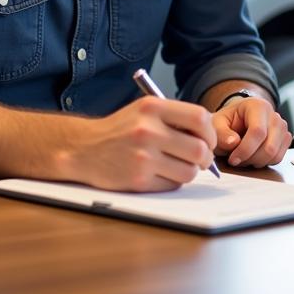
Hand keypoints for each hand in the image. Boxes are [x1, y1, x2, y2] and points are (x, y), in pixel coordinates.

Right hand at [75, 96, 218, 191]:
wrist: (83, 149)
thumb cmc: (120, 129)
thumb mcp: (144, 111)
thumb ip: (174, 117)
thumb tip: (209, 135)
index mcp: (152, 107)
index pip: (199, 118)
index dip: (210, 132)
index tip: (208, 140)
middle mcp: (148, 130)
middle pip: (199, 149)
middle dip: (206, 158)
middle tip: (201, 160)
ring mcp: (143, 157)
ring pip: (189, 171)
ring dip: (189, 172)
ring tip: (178, 166)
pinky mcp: (138, 180)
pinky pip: (172, 185)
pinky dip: (172, 182)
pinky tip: (160, 173)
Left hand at [212, 97, 290, 166]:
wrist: (240, 118)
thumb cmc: (230, 120)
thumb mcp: (218, 123)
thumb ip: (221, 133)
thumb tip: (233, 143)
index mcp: (258, 106)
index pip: (257, 131)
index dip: (245, 149)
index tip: (232, 159)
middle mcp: (274, 116)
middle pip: (269, 146)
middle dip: (250, 159)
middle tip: (236, 160)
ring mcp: (282, 127)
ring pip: (274, 154)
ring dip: (256, 162)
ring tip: (244, 157)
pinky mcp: (285, 138)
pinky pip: (278, 158)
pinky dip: (265, 162)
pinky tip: (253, 156)